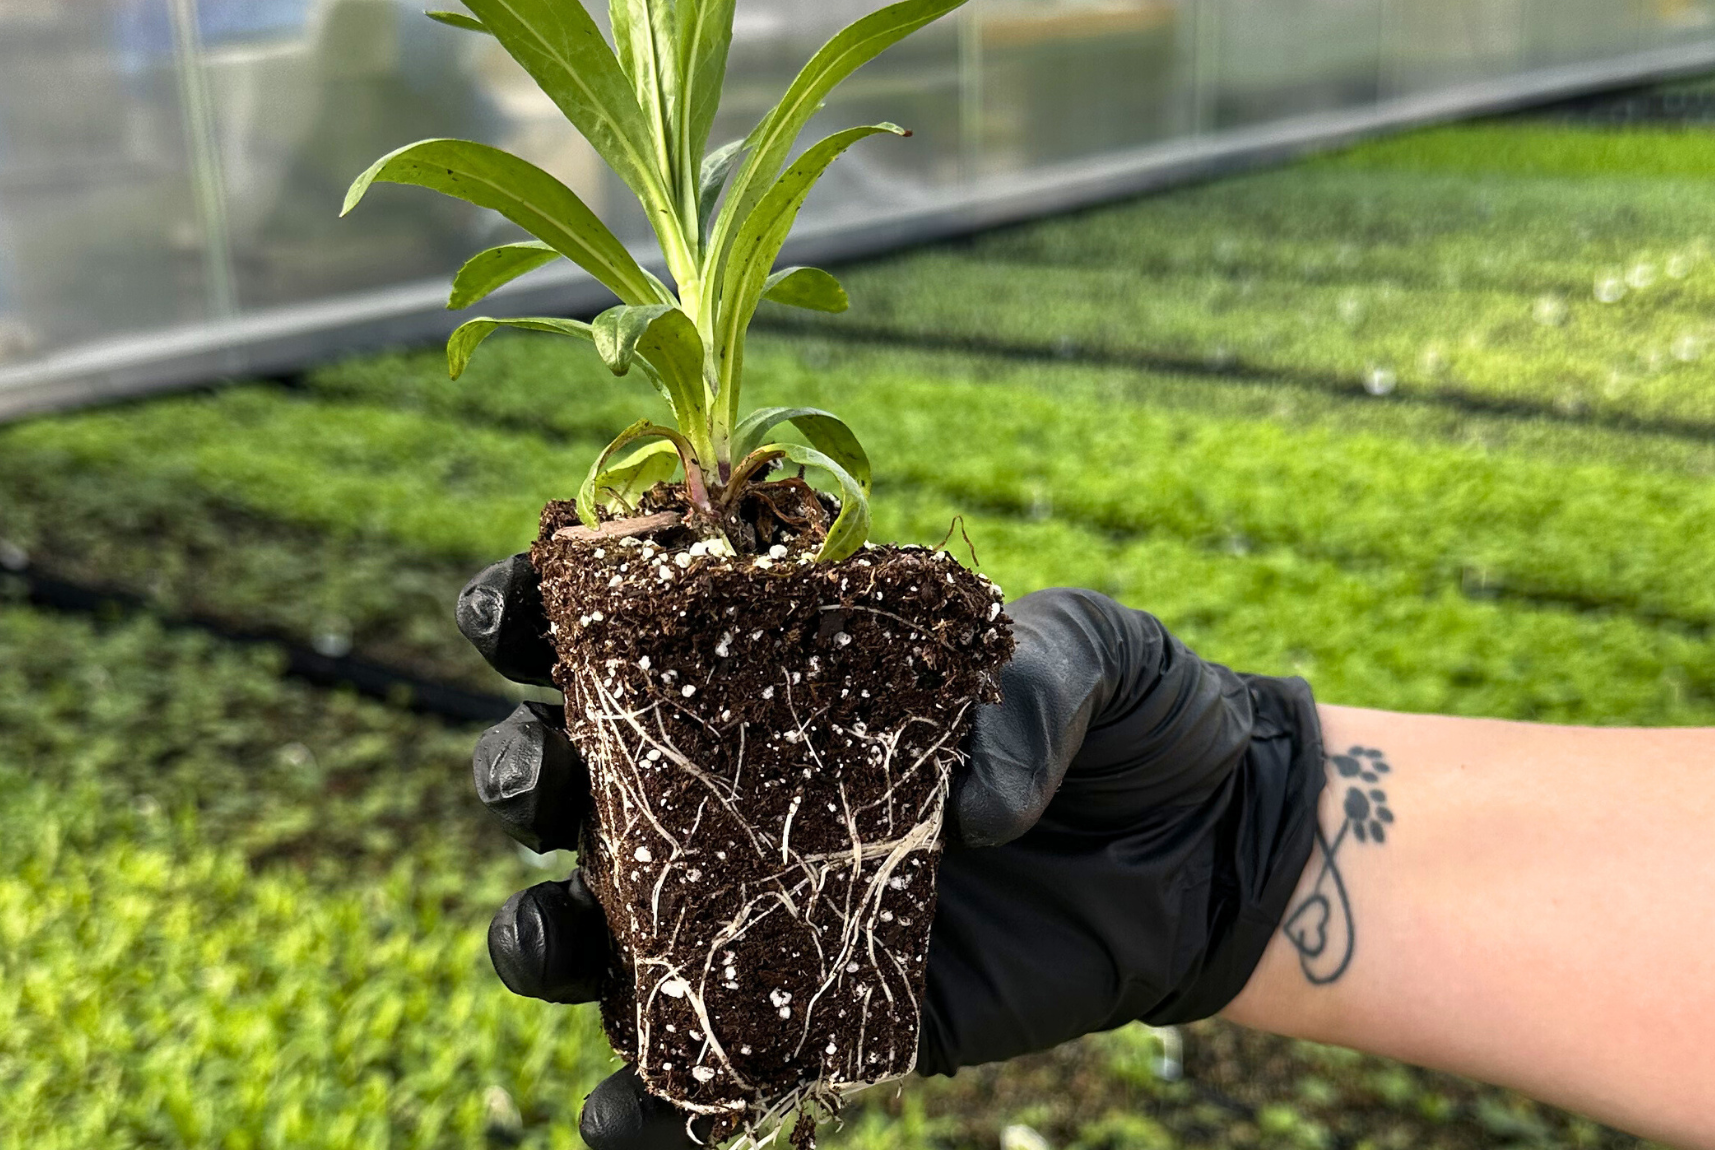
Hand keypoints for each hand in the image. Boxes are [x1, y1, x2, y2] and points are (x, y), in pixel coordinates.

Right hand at [457, 554, 1326, 1148]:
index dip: (534, 619)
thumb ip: (1034, 688)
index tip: (511, 615)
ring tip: (554, 939)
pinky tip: (627, 1111)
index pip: (620, 636)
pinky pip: (704, 1078)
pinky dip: (644, 1109)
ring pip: (603, 935)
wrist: (1203, 850)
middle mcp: (740, 793)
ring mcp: (766, 912)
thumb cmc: (1126, 722)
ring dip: (543, 939)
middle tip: (541, 779)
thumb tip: (972, 809)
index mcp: (774, 673)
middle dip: (518, 778)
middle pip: (569, 787)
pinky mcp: (821, 1022)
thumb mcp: (1093, 657)